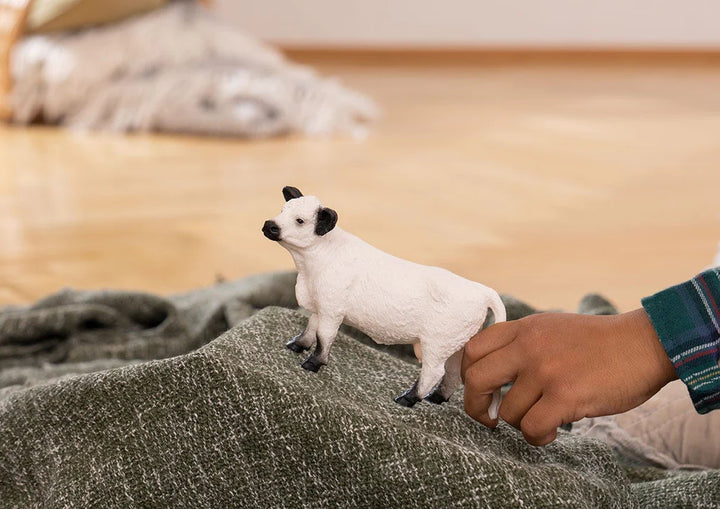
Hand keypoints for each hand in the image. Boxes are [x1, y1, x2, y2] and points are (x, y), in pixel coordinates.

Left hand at [461, 309, 676, 445]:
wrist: (644, 344)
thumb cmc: (598, 342)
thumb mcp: (551, 327)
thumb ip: (522, 343)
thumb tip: (492, 373)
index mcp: (523, 329)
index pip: (473, 349)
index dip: (467, 374)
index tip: (478, 390)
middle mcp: (529, 347)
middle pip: (476, 379)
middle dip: (475, 406)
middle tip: (488, 417)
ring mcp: (546, 371)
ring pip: (507, 411)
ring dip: (517, 424)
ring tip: (538, 421)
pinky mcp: (566, 395)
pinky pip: (531, 427)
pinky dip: (536, 437)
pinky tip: (550, 432)